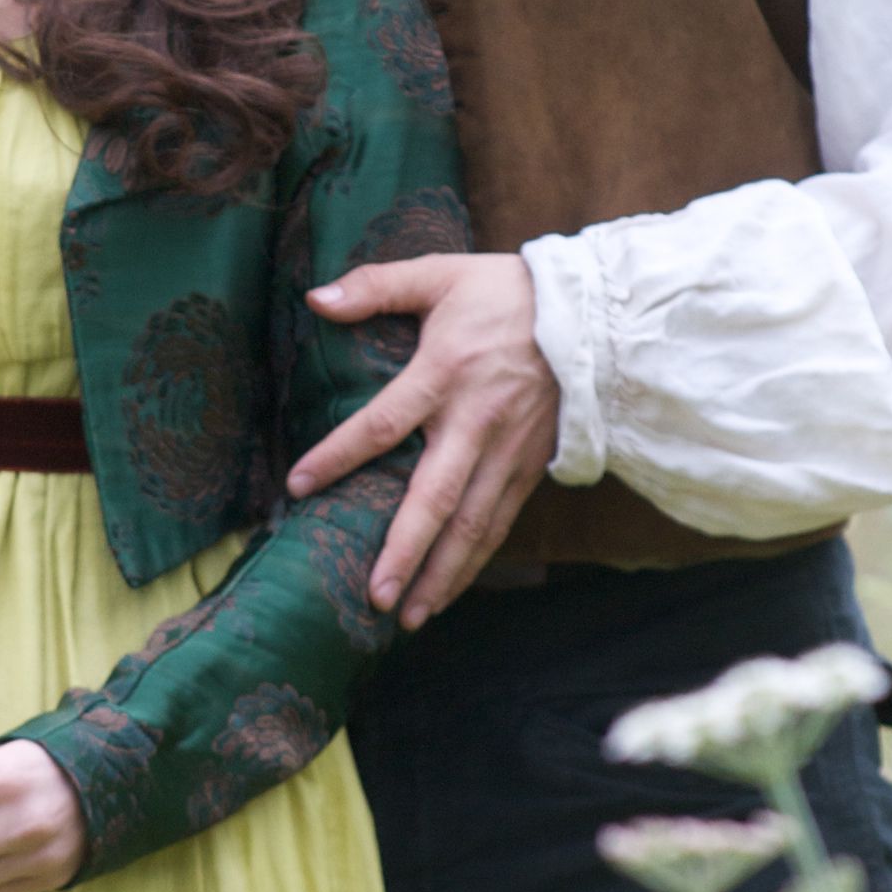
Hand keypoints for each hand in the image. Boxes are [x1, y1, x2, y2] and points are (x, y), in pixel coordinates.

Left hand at [287, 252, 558, 629]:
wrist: (593, 313)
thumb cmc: (505, 293)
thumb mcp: (439, 275)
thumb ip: (376, 286)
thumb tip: (315, 299)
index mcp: (445, 373)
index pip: (382, 424)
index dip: (338, 456)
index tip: (298, 486)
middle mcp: (476, 422)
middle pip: (436, 498)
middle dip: (404, 550)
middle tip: (373, 596)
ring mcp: (508, 451)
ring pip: (473, 525)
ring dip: (441, 573)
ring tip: (408, 616)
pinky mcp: (531, 466)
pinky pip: (499, 522)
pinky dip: (474, 561)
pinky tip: (449, 589)